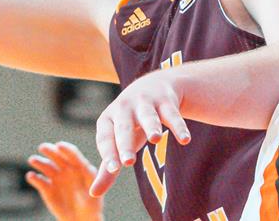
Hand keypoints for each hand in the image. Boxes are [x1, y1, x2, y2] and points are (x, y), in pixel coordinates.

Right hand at [27, 142, 105, 220]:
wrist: (80, 218)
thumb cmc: (91, 206)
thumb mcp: (94, 196)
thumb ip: (90, 188)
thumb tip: (90, 184)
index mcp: (80, 167)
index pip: (73, 155)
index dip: (66, 149)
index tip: (59, 145)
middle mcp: (67, 169)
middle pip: (58, 157)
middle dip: (50, 151)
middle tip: (42, 147)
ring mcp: (56, 177)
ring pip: (46, 166)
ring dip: (39, 162)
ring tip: (33, 160)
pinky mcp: (47, 188)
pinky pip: (40, 181)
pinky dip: (34, 178)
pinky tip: (31, 176)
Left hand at [89, 67, 190, 196]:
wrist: (154, 86)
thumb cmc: (131, 122)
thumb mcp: (118, 141)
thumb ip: (108, 167)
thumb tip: (93, 193)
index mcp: (109, 119)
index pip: (105, 137)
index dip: (109, 152)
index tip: (113, 169)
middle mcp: (124, 108)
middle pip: (124, 128)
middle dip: (125, 143)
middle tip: (128, 163)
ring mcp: (145, 102)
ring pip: (148, 116)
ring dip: (151, 126)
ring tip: (155, 139)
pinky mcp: (165, 101)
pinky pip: (172, 114)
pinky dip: (178, 126)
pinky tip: (184, 140)